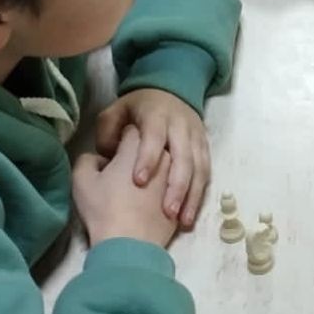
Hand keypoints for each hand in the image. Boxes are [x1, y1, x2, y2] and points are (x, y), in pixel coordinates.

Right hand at [74, 130, 177, 248]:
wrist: (130, 245)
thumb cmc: (104, 209)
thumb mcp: (81, 180)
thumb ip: (88, 159)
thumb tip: (100, 159)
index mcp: (138, 144)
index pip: (132, 130)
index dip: (121, 140)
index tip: (114, 155)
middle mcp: (164, 154)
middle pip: (155, 145)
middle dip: (143, 153)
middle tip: (127, 171)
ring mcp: (177, 176)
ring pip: (170, 165)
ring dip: (158, 172)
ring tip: (140, 191)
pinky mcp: (185, 198)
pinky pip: (178, 187)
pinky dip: (168, 191)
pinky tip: (154, 205)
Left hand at [94, 88, 209, 227]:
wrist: (171, 92)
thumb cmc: (137, 109)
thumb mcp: (115, 111)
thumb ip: (108, 133)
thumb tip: (107, 158)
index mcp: (157, 115)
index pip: (154, 136)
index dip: (148, 157)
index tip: (138, 182)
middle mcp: (181, 126)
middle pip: (183, 156)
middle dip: (177, 185)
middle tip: (167, 212)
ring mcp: (196, 138)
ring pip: (199, 167)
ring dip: (191, 195)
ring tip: (182, 221)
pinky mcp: (204, 149)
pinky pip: (206, 173)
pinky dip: (198, 196)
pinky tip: (189, 216)